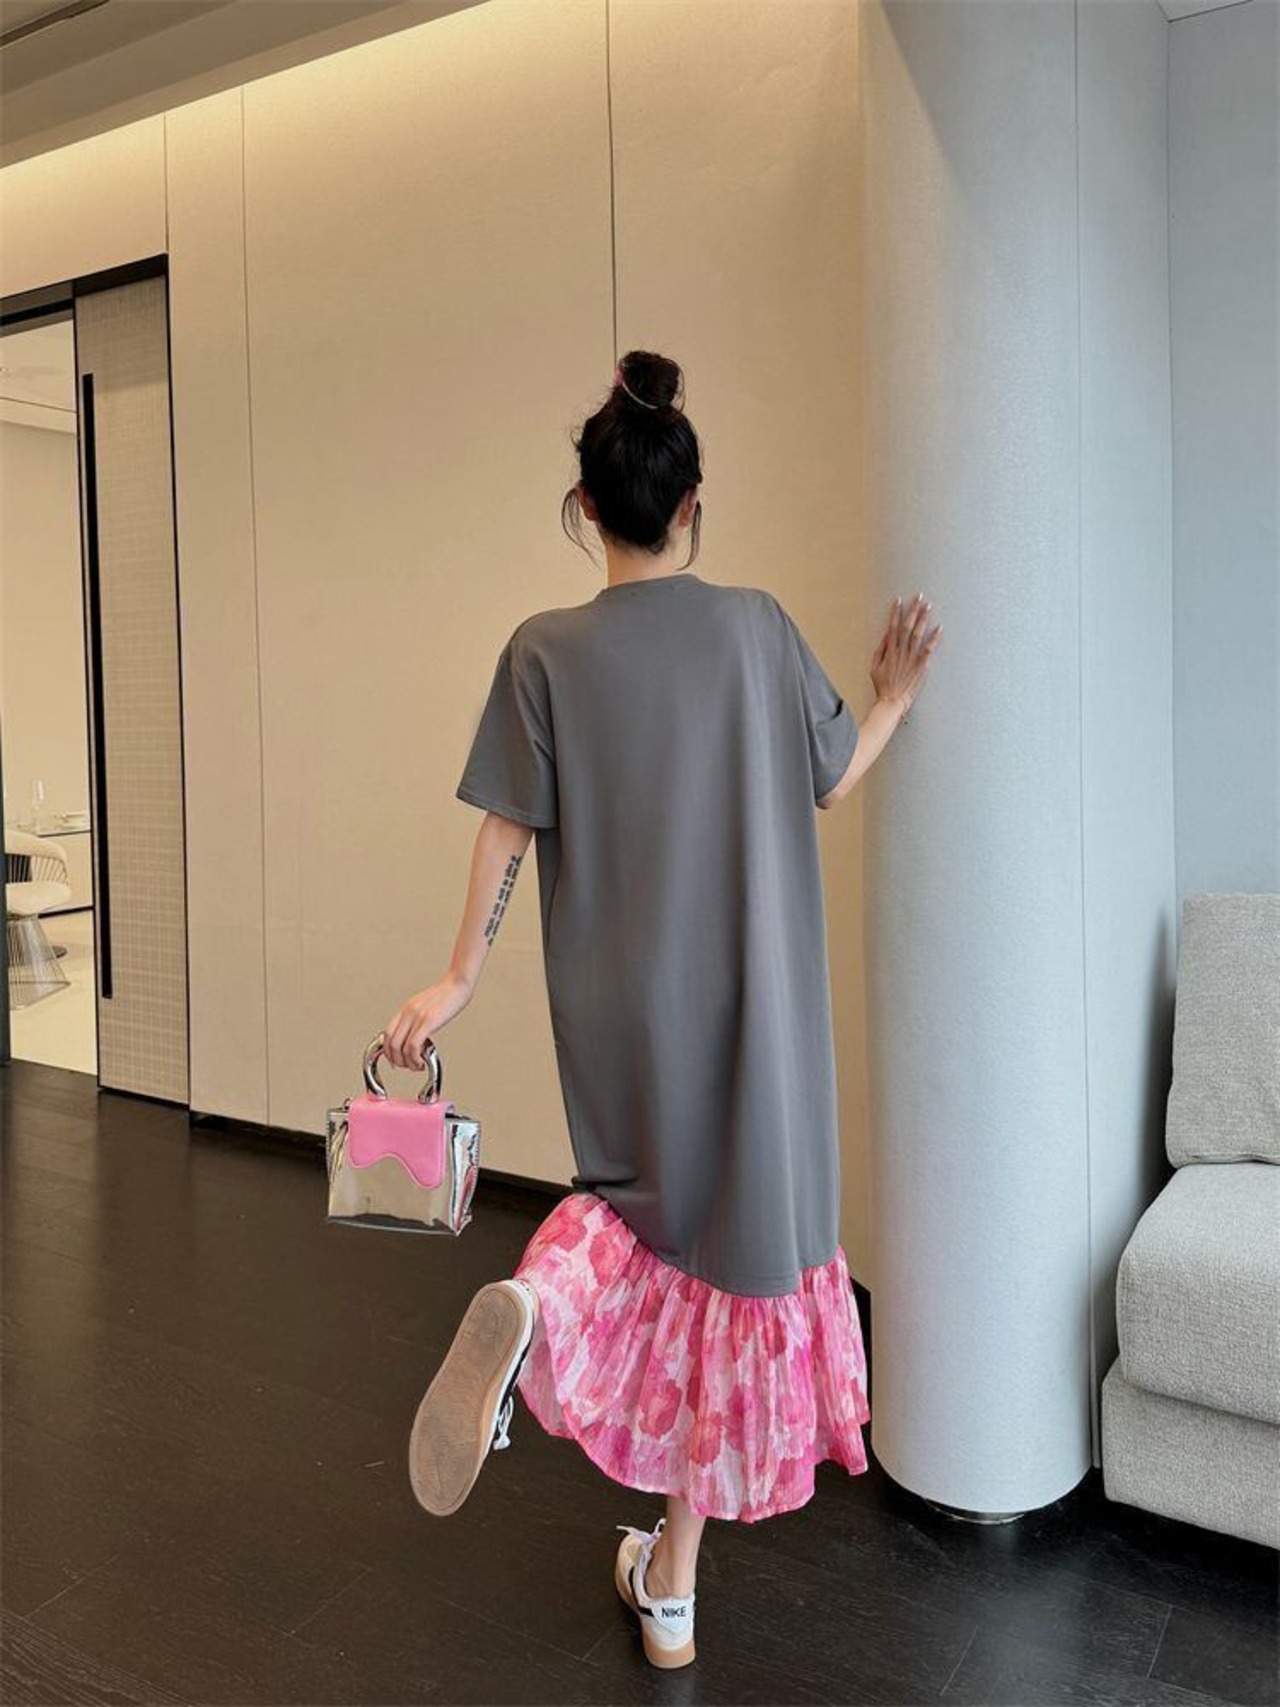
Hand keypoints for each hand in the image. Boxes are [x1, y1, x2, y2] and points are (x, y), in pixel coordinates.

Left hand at [383, 971, 473, 1071]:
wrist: (458, 983)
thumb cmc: (447, 995)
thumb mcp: (425, 1005)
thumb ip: (417, 1019)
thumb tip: (415, 1036)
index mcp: (405, 1009)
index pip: (387, 1033)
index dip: (388, 1051)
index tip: (395, 1060)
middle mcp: (407, 1012)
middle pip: (390, 1043)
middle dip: (397, 1061)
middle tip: (408, 1066)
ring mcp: (416, 1016)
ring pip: (400, 1047)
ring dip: (407, 1063)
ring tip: (417, 1066)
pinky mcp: (428, 1021)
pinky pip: (413, 1045)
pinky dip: (414, 1058)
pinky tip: (422, 1062)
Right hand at [871, 593, 941, 716]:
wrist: (892, 701)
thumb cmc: (883, 686)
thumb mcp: (874, 668)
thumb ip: (880, 651)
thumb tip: (885, 637)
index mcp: (889, 651)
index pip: (892, 627)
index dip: (895, 613)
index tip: (899, 601)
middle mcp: (900, 652)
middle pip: (907, 626)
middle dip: (913, 611)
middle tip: (919, 598)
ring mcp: (911, 658)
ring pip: (917, 634)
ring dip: (923, 619)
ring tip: (928, 607)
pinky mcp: (921, 666)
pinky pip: (928, 649)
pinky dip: (934, 639)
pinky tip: (939, 628)